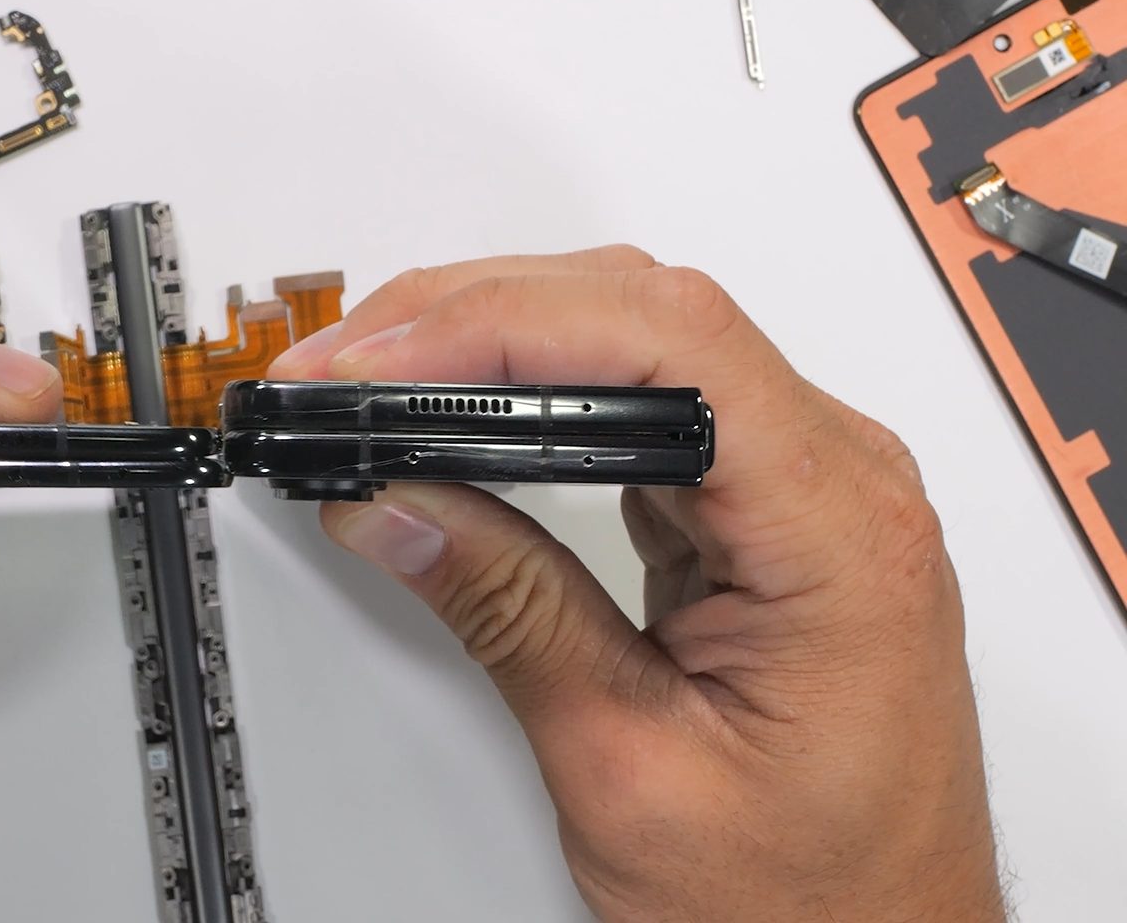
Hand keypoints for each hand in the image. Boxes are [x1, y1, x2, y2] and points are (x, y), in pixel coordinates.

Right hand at [270, 247, 1003, 922]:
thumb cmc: (815, 894)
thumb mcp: (630, 764)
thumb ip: (510, 615)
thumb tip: (400, 505)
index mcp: (836, 531)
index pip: (667, 342)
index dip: (504, 325)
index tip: (384, 363)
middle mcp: (835, 482)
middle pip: (643, 313)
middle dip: (470, 315)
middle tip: (340, 367)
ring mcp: (796, 486)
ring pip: (633, 337)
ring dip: (491, 340)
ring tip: (373, 377)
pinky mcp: (752, 508)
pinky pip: (638, 399)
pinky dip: (529, 390)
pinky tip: (456, 404)